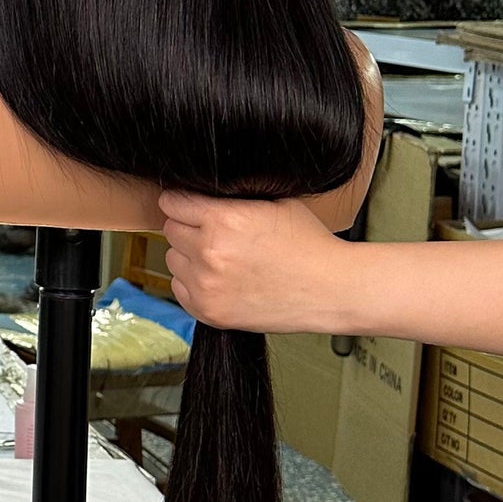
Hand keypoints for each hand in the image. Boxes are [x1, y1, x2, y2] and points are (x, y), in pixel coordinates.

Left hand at [159, 191, 352, 335]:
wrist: (332, 290)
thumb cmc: (309, 244)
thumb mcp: (274, 203)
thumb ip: (230, 198)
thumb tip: (200, 191)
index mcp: (223, 221)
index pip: (172, 203)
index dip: (181, 202)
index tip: (189, 207)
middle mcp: (209, 253)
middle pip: (170, 230)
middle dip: (188, 228)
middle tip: (215, 234)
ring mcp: (206, 286)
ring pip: (172, 260)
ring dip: (189, 257)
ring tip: (223, 259)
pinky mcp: (209, 311)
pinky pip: (179, 288)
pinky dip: (194, 283)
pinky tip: (222, 280)